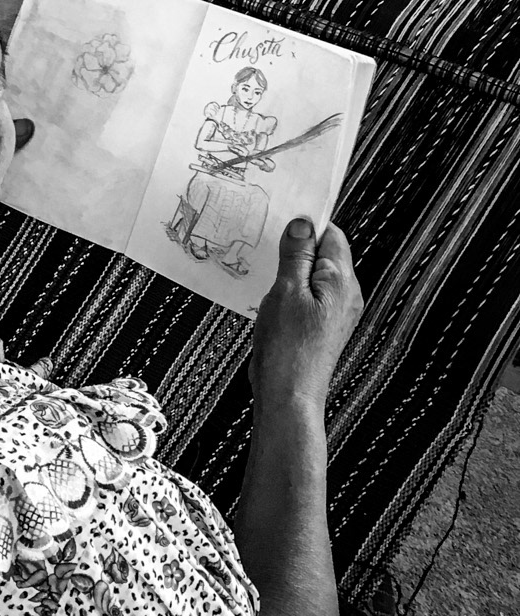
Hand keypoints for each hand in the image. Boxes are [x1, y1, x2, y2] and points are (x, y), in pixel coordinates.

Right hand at [250, 219, 362, 406]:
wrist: (289, 396)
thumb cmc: (288, 348)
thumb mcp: (286, 291)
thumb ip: (295, 254)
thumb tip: (302, 224)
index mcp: (342, 281)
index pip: (332, 235)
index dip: (307, 224)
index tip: (281, 220)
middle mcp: (346, 295)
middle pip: (325, 254)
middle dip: (297, 247)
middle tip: (268, 246)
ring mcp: (336, 312)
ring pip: (314, 275)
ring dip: (291, 270)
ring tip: (268, 275)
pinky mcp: (323, 326)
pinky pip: (309, 295)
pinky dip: (291, 289)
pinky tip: (272, 298)